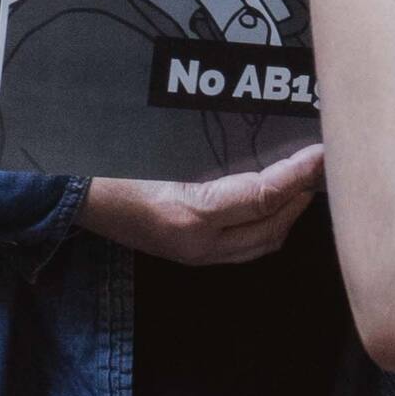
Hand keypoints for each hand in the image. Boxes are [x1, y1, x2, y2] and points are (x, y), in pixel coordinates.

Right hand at [78, 144, 323, 265]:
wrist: (72, 194)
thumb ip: (215, 151)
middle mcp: (196, 243)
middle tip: (319, 166)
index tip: (322, 153)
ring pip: (260, 244)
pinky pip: (242, 247)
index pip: (263, 196)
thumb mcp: (162, 149)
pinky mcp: (187, 254)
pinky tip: (270, 200)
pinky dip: (266, 225)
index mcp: (191, 214)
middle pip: (270, 228)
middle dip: (300, 198)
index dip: (298, 174)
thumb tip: (268, 140)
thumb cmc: (112, 164)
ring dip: (286, 215)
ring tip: (301, 182)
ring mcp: (192, 254)